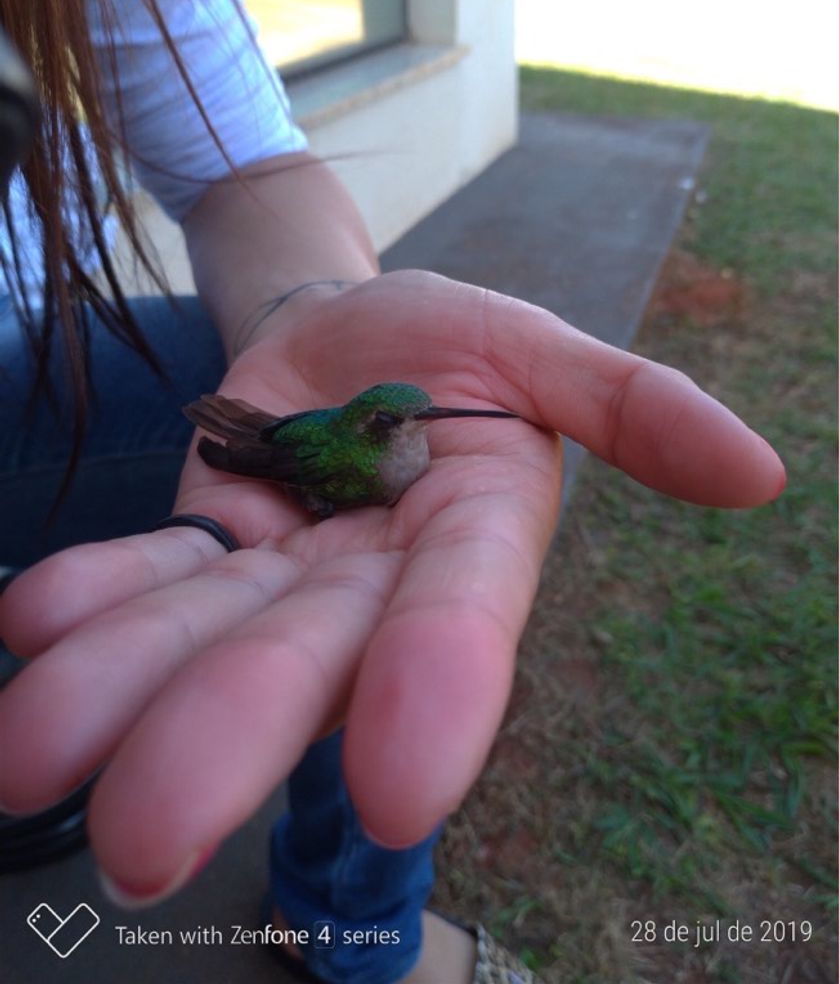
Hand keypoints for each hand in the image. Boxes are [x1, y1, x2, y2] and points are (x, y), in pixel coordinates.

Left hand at [0, 271, 783, 902]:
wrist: (346, 333)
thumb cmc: (453, 344)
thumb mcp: (539, 353)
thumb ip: (632, 404)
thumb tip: (757, 473)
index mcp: (472, 543)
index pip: (461, 620)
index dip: (437, 688)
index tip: (395, 786)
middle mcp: (370, 583)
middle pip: (303, 661)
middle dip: (226, 739)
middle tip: (145, 843)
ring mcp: (277, 571)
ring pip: (198, 639)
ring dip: (112, 694)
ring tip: (26, 755)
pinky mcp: (203, 540)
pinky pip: (143, 578)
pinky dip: (88, 601)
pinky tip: (29, 622)